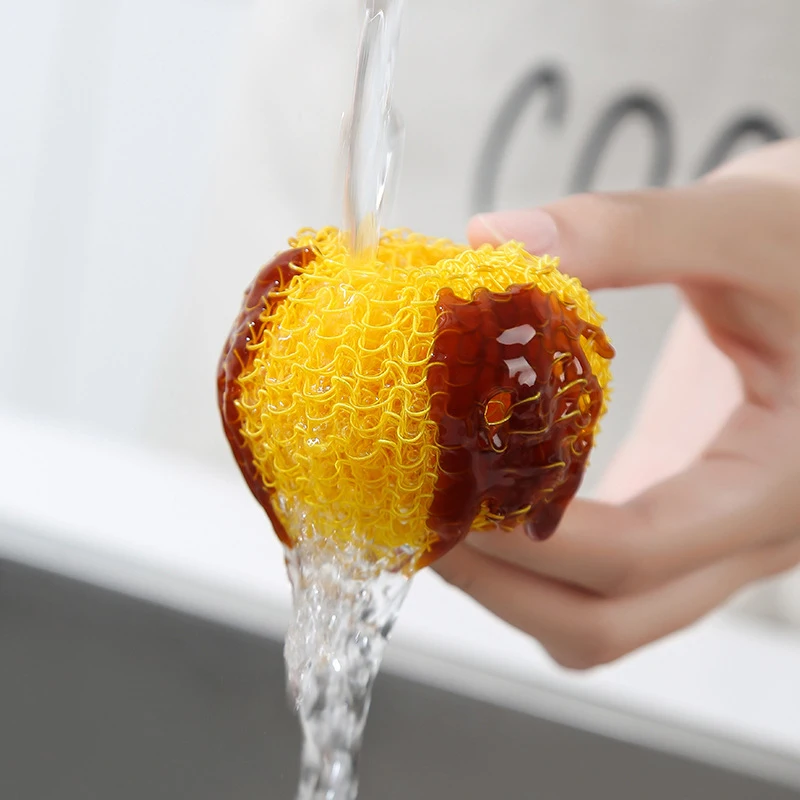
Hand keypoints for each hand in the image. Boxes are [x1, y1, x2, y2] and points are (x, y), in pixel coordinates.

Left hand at [434, 139, 799, 669]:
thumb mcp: (740, 228)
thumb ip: (624, 232)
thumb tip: (493, 241)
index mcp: (776, 485)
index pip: (636, 554)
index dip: (524, 539)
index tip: (443, 496)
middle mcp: (746, 536)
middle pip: (607, 622)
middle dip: (500, 585)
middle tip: (422, 522)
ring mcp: (711, 535)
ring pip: (601, 616)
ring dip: (511, 586)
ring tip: (443, 515)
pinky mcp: (681, 513)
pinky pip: (603, 577)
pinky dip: (535, 559)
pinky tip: (490, 499)